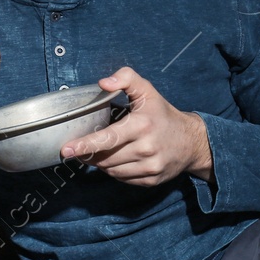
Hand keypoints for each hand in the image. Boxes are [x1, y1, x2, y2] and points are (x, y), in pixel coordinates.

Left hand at [60, 67, 212, 186]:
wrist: (192, 142)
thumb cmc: (163, 115)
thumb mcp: (147, 91)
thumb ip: (126, 78)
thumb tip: (103, 83)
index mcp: (141, 125)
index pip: (107, 138)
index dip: (85, 145)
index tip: (67, 149)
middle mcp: (146, 149)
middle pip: (105, 157)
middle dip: (90, 154)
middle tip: (83, 147)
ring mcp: (149, 167)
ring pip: (111, 170)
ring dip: (101, 163)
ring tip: (104, 151)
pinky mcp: (151, 180)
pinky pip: (122, 179)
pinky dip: (114, 171)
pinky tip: (119, 159)